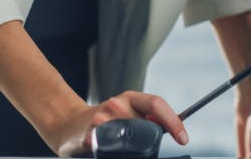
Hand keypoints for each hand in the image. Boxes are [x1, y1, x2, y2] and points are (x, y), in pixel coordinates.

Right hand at [47, 91, 188, 157]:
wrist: (67, 125)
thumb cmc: (103, 122)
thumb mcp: (126, 112)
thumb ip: (145, 118)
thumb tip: (172, 130)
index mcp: (129, 97)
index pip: (156, 105)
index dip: (173, 121)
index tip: (184, 138)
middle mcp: (116, 105)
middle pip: (146, 127)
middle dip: (149, 140)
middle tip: (139, 145)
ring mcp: (102, 120)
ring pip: (132, 142)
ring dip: (130, 147)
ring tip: (117, 144)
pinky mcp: (91, 137)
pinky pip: (114, 151)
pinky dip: (115, 152)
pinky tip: (104, 149)